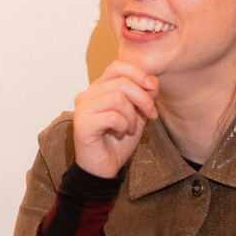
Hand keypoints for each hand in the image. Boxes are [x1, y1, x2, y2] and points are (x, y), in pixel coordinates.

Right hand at [72, 60, 157, 177]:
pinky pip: (112, 116)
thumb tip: (152, 81)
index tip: (153, 88)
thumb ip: (144, 96)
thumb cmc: (117, 142)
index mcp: (98, 89)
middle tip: (150, 114)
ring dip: (132, 115)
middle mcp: (86, 95)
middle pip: (121, 82)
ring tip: (130, 127)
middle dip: (143, 98)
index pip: (117, 67)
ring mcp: (82, 109)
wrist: (104, 168)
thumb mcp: (137, 115)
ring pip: (117, 98)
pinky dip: (123, 124)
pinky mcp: (82, 124)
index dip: (138, 74)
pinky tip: (120, 132)